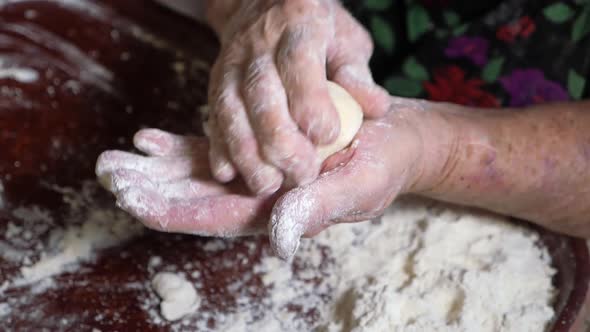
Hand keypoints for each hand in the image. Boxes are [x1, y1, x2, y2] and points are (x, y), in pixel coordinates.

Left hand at [96, 100, 428, 258]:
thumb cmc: (381, 168)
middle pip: (191, 198)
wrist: (392, 142)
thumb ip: (317, 211)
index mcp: (275, 213)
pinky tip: (151, 139)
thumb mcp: (357, 189)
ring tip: (115, 157)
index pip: (211, 217)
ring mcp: (254, 174)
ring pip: (192, 175)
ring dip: (152, 169)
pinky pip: (210, 151)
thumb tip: (279, 241)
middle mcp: (257, 198)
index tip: (131, 196)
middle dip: (147, 188)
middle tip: (107, 171)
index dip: (169, 209)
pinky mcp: (257, 150)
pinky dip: (178, 146)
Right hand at [205, 0, 389, 194]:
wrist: (263, 7)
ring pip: (231, 112)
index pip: (299, 67)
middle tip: (301, 175)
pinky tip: (230, 174)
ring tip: (267, 186)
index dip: (312, 106)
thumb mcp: (346, 40)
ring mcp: (231, 65)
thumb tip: (376, 107)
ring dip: (247, 154)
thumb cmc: (317, 30)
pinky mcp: (215, 84)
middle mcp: (258, 45)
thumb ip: (357, 74)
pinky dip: (219, 149)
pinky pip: (213, 119)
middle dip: (280, 143)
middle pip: (262, 97)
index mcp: (298, 26)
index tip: (329, 137)